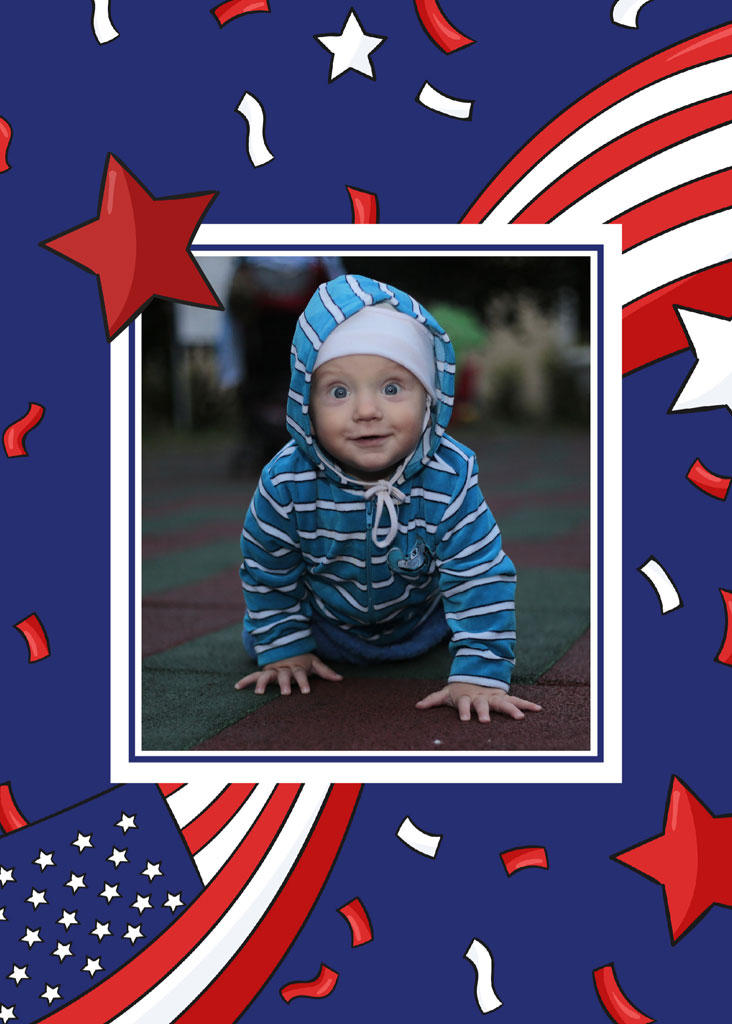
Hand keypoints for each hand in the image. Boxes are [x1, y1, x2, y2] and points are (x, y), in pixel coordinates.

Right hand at [234, 653, 342, 694]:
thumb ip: (326, 671)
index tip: (306, 691)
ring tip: (258, 693)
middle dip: (284, 684)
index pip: (301, 675)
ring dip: (263, 684)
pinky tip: (237, 687)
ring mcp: (273, 670)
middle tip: (285, 693)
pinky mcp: (264, 672)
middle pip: (284, 676)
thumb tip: (340, 679)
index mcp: (297, 667)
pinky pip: (253, 676)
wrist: (286, 645)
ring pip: (267, 676)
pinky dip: (245, 681)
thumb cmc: (302, 658)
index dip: (304, 683)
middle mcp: (284, 669)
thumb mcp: (314, 662)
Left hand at [415, 682, 541, 722]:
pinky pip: (517, 701)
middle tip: (485, 721)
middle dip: (484, 712)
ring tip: (520, 717)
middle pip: (482, 705)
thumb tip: (417, 707)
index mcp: (466, 697)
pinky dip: (527, 704)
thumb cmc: (460, 690)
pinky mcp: (504, 698)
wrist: (475, 676)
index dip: (463, 711)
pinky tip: (539, 709)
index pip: (463, 704)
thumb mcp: (446, 693)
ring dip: (511, 709)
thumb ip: (432, 699)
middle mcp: (481, 697)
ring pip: (503, 703)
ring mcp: (493, 697)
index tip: (463, 720)